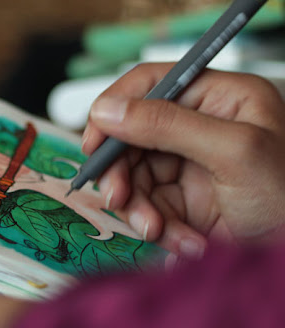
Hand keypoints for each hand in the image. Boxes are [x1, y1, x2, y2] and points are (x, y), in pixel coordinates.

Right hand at [82, 63, 284, 257]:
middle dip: (122, 170)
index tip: (95, 140)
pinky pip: (147, 207)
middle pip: (132, 134)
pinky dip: (157, 228)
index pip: (152, 84)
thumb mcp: (232, 153)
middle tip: (118, 196)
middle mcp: (199, 126)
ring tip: (157, 230)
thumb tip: (106, 110)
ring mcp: (187, 165)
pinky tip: (185, 243)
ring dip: (139, 207)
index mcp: (219, 98)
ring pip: (133, 176)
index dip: (116, 108)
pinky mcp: (181, 201)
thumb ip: (167, 125)